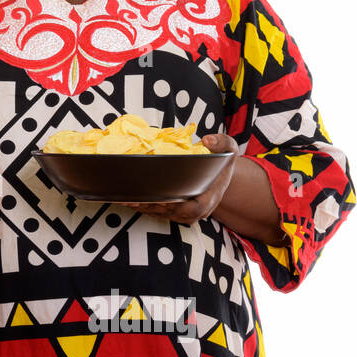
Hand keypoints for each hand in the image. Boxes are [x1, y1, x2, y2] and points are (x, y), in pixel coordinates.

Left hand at [113, 133, 239, 223]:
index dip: (175, 206)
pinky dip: (145, 208)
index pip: (193, 209)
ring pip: (163, 215)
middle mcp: (199, 212)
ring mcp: (187, 215)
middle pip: (173, 214)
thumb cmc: (222, 161)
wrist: (220, 175)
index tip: (158, 198)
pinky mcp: (177, 214)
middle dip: (153, 207)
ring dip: (145, 208)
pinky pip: (159, 214)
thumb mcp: (229, 148)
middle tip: (134, 197)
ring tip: (127, 199)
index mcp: (210, 199)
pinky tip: (130, 199)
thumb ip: (222, 142)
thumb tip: (206, 141)